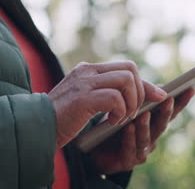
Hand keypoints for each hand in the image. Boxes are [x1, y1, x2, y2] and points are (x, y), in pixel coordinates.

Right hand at [48, 61, 166, 147]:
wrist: (36, 126)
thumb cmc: (64, 117)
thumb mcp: (88, 100)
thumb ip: (108, 92)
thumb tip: (139, 94)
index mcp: (89, 70)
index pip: (126, 67)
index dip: (145, 83)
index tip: (159, 96)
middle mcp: (87, 71)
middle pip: (130, 70)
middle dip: (141, 92)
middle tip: (132, 112)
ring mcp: (84, 82)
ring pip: (126, 81)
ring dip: (131, 103)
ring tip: (121, 117)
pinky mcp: (83, 98)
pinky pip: (115, 98)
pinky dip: (119, 111)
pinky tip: (110, 121)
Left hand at [88, 87, 194, 174]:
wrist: (94, 149)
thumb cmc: (113, 124)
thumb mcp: (125, 105)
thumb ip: (142, 97)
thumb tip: (162, 88)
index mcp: (153, 122)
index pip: (171, 111)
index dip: (181, 101)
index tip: (190, 88)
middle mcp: (151, 137)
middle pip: (161, 125)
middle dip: (166, 112)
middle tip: (169, 99)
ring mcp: (141, 150)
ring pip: (147, 138)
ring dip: (146, 126)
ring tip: (144, 114)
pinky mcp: (128, 161)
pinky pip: (130, 149)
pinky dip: (130, 138)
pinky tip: (128, 128)